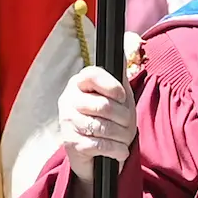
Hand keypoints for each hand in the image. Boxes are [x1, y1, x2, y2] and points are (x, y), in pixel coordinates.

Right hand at [57, 48, 137, 177]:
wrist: (91, 150)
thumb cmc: (106, 117)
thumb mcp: (115, 94)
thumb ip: (119, 74)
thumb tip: (124, 46)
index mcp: (79, 83)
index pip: (92, 75)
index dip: (111, 85)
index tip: (122, 96)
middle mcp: (69, 100)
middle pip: (103, 106)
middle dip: (124, 118)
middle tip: (129, 124)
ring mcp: (68, 122)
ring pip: (102, 127)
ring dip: (122, 136)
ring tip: (126, 138)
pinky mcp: (71, 144)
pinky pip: (100, 145)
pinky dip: (116, 150)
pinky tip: (120, 151)